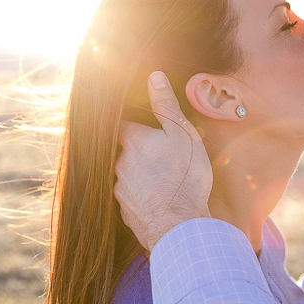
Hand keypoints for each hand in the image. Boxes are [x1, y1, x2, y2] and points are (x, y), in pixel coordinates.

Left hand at [115, 71, 212, 250]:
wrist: (179, 227)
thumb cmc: (184, 178)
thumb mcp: (182, 134)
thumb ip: (166, 106)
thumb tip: (154, 77)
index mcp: (132, 140)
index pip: (122, 123)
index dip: (132, 121)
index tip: (142, 122)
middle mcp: (119, 163)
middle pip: (125, 149)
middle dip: (140, 149)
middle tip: (162, 154)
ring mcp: (119, 188)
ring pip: (128, 173)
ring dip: (141, 173)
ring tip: (164, 178)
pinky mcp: (124, 210)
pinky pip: (132, 195)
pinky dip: (143, 194)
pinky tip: (159, 198)